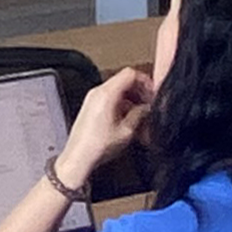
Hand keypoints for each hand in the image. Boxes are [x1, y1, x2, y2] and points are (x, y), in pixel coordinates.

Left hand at [54, 68, 153, 188]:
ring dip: (132, 100)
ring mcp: (92, 99)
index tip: (153, 92)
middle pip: (124, 81)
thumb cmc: (97, 146)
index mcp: (106, 93)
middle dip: (140, 92)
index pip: (130, 74)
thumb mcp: (127, 131)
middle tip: (150, 104)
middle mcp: (97, 92)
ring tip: (141, 116)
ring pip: (118, 91)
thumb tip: (147, 107)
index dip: (145, 81)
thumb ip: (140, 114)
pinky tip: (129, 121)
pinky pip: (110, 99)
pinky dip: (122, 105)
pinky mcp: (90, 107)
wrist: (78, 157)